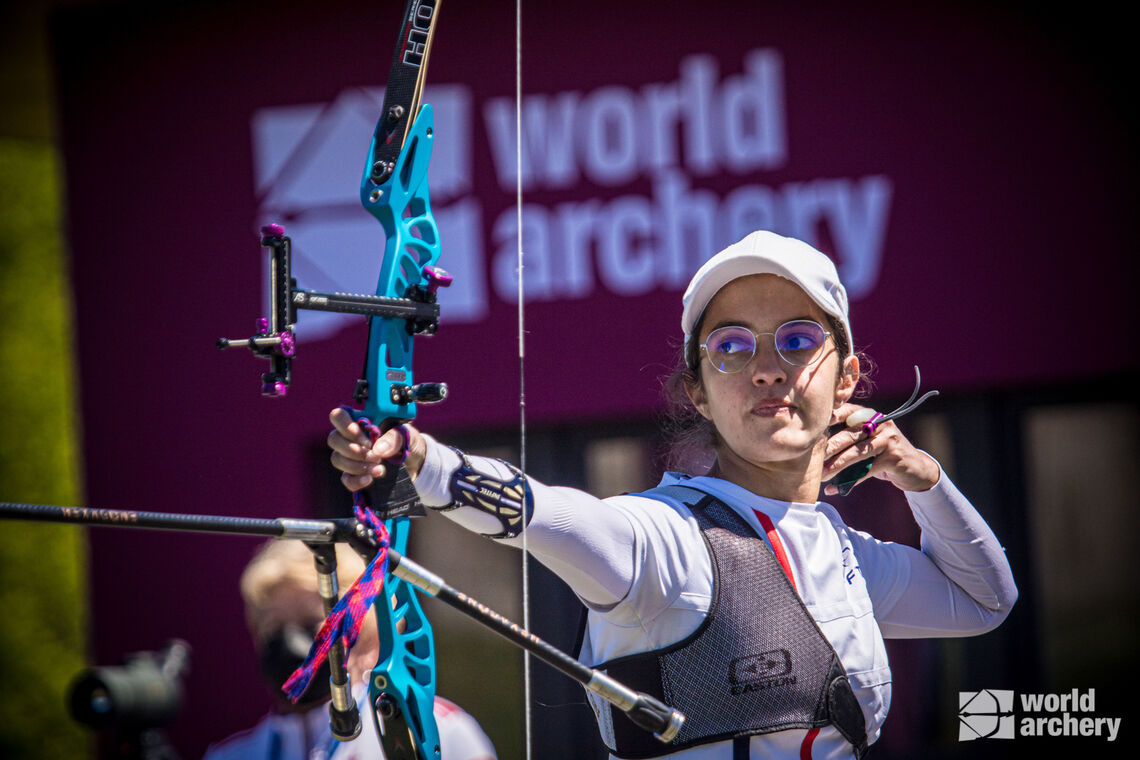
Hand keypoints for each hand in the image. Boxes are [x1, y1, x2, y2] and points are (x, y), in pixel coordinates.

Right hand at [327, 408, 426, 491]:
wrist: (415, 461)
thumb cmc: (406, 441)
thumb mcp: (406, 435)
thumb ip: (393, 438)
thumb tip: (377, 450)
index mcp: (361, 421)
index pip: (339, 416)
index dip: (345, 426)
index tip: (365, 438)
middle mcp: (351, 437)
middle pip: (334, 439)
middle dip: (354, 450)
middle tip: (376, 456)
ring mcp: (350, 456)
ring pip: (337, 459)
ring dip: (357, 465)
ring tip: (379, 468)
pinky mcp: (355, 474)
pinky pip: (345, 479)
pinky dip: (356, 480)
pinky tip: (369, 479)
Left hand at [821, 403, 940, 495]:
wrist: (915, 468)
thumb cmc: (882, 453)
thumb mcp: (869, 441)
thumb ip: (850, 438)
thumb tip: (817, 447)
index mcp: (871, 416)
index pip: (848, 411)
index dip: (831, 417)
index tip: (813, 426)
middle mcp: (880, 424)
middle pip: (849, 435)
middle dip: (829, 448)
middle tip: (812, 458)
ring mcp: (888, 440)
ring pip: (857, 453)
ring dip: (837, 466)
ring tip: (822, 474)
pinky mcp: (893, 458)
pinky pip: (866, 471)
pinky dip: (850, 481)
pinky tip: (836, 488)